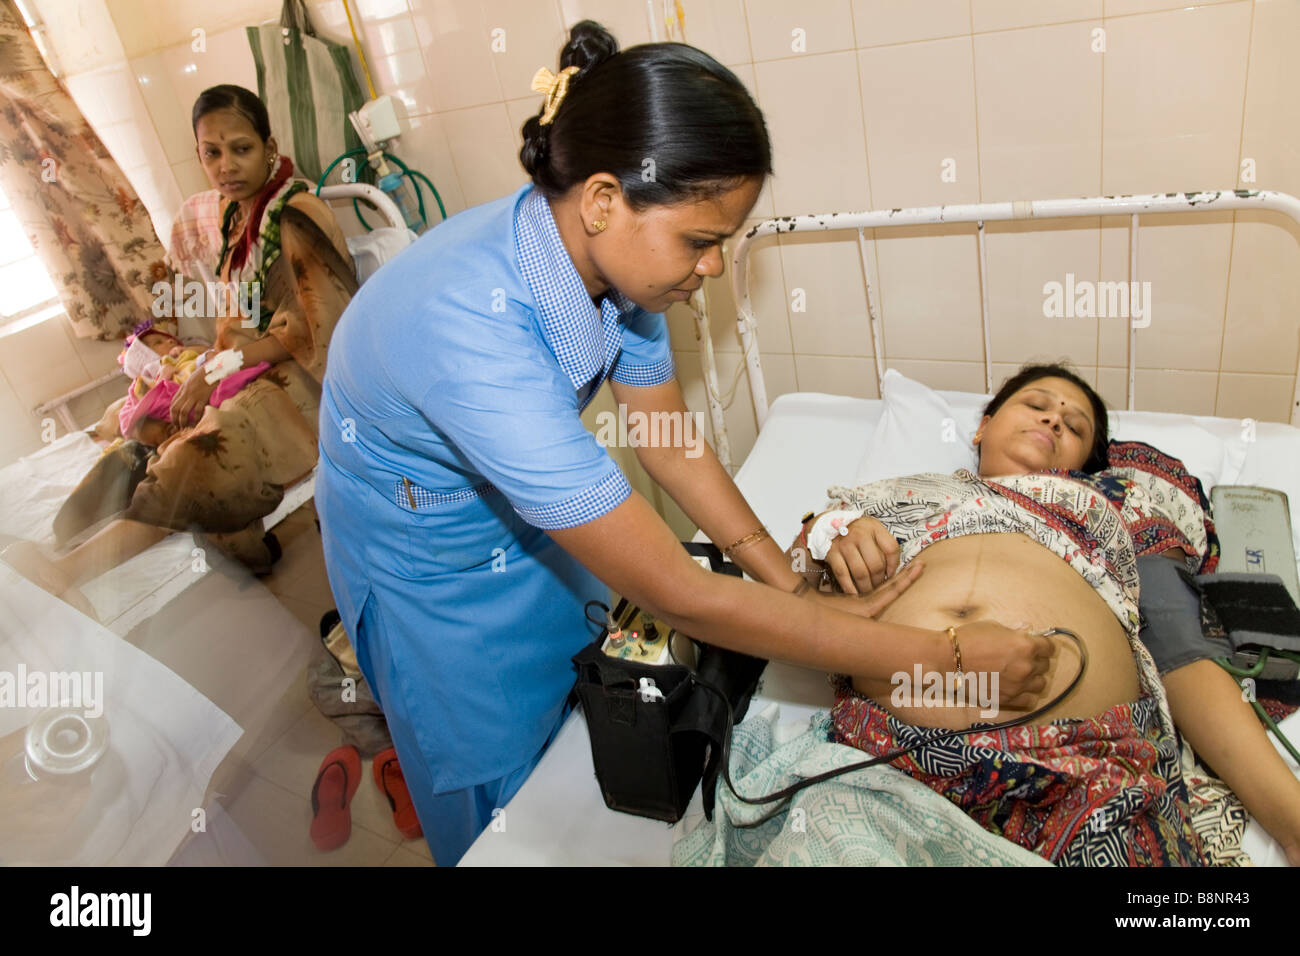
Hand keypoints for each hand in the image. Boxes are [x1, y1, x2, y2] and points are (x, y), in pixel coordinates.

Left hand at [168, 366, 215, 426]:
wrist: (212, 369)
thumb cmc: (204, 374)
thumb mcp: (191, 381)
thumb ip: (187, 390)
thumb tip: (186, 399)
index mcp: (182, 389)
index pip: (172, 404)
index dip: (172, 414)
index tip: (174, 421)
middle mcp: (185, 393)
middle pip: (175, 409)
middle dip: (175, 420)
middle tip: (178, 427)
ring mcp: (193, 395)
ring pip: (183, 411)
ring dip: (183, 421)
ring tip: (185, 427)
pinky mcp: (202, 397)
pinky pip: (196, 410)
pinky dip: (195, 418)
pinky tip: (197, 422)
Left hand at [803, 558, 923, 619]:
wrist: (808, 613)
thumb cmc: (818, 604)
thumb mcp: (834, 593)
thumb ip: (845, 585)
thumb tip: (847, 573)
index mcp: (862, 604)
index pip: (885, 590)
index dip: (899, 579)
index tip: (908, 568)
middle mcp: (869, 608)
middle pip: (893, 589)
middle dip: (908, 576)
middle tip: (922, 564)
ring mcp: (870, 609)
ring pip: (894, 590)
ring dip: (908, 577)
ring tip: (920, 565)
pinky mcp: (867, 610)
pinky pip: (889, 594)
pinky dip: (901, 583)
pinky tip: (910, 573)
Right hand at [823, 515, 899, 594]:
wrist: (828, 524)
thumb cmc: (856, 531)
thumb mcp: (873, 530)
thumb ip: (884, 546)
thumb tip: (892, 571)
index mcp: (874, 527)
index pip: (891, 549)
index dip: (894, 566)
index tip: (891, 575)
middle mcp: (860, 534)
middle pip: (876, 564)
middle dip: (879, 581)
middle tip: (879, 588)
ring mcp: (844, 544)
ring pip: (860, 573)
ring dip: (866, 587)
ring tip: (868, 591)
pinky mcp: (832, 553)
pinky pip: (843, 574)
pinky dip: (849, 587)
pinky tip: (854, 594)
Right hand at [950, 620, 1055, 709]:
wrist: (948, 659)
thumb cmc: (968, 638)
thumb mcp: (994, 627)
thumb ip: (1015, 632)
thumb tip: (1028, 630)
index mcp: (1026, 645)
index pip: (1049, 647)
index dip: (1043, 645)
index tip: (1037, 645)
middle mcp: (1026, 667)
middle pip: (1045, 666)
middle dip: (1037, 660)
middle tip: (1024, 658)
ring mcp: (1018, 685)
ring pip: (1041, 684)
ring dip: (1034, 678)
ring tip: (1021, 674)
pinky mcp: (1008, 699)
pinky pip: (1030, 701)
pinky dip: (1027, 695)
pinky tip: (1018, 688)